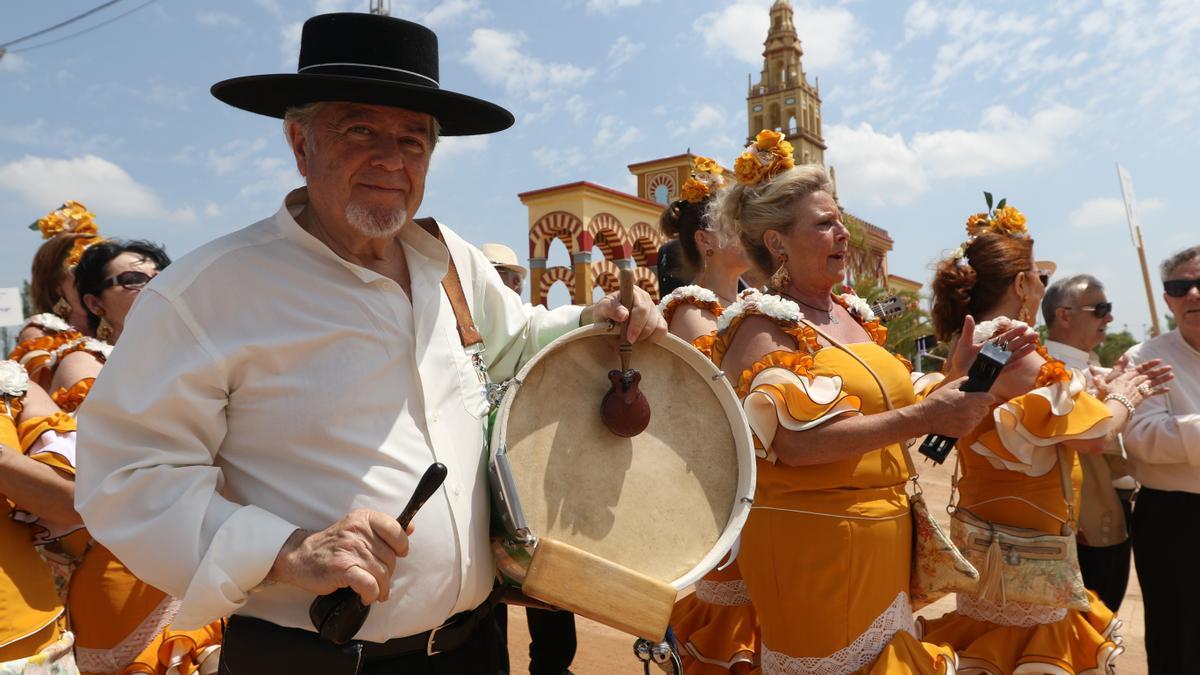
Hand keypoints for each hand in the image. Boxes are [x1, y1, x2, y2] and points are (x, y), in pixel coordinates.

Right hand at [267, 509, 412, 604]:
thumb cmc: (333, 545)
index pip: (396, 530)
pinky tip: (365, 596)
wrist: (301, 556)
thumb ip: (384, 529)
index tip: (397, 554)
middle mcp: (358, 531)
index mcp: (364, 518)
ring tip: (375, 591)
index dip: (401, 546)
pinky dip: (371, 594)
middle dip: (388, 573)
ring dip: (381, 588)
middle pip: (390, 558)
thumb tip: (411, 528)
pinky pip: (369, 585)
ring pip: (382, 574)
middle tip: (379, 579)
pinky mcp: (342, 568)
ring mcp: (350, 549)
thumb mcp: (357, 528)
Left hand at [588, 286, 667, 342]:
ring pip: (658, 325)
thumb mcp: (602, 309)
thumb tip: (624, 315)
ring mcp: (653, 309)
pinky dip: (653, 338)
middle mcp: (645, 298)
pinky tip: (642, 339)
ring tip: (632, 339)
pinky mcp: (659, 320)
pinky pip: (662, 331)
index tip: (629, 337)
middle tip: (629, 341)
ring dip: (645, 336)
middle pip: (649, 317)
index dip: (636, 323)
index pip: (640, 307)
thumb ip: (610, 309)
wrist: (605, 321)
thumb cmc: (604, 314)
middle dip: (638, 332)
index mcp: (633, 292)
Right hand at [917, 376, 997, 437]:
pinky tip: (958, 420)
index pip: (990, 399)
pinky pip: (972, 427)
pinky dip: (968, 424)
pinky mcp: (965, 432)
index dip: (987, 397)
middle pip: (986, 409)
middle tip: (969, 405)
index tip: (983, 397)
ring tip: (962, 413)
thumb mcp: (948, 388)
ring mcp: (969, 423)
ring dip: (974, 416)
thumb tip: (968, 379)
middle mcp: (971, 412)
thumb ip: (961, 382)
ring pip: (979, 419)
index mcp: (969, 399)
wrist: (925, 418)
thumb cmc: (935, 401)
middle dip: (980, 406)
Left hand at [945, 315, 1039, 380]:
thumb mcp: (964, 343)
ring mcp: (996, 364)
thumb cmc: (960, 359)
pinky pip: (1005, 370)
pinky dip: (1012, 367)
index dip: (1014, 332)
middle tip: (1036, 335)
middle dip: (1024, 340)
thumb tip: (968, 316)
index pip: (1004, 338)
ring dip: (1023, 352)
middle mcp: (995, 354)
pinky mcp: (994, 373)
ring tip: (1034, 346)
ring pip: (1012, 357)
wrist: (958, 374)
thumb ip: (968, 331)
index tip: (1025, 326)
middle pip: (1012, 346)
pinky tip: (1021, 363)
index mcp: (989, 346)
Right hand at [1100, 360, 1172, 407]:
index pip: (1136, 369)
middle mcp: (1131, 382)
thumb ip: (1098, 378)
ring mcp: (1136, 389)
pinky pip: (1151, 393)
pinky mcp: (1140, 397)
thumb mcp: (1100, 386)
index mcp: (1122, 378)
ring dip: (1162, 377)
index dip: (1146, 365)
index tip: (1156, 361)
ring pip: (1151, 381)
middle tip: (1167, 366)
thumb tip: (1090, 368)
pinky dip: (1160, 391)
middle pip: (1146, 374)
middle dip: (1157, 370)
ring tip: (1171, 374)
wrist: (1111, 408)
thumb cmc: (1104, 398)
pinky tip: (1168, 389)